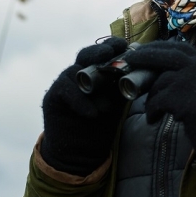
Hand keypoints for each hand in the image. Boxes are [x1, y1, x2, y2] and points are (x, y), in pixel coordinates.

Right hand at [40, 37, 128, 175]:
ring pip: (74, 72)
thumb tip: (143, 69)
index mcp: (95, 71)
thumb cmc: (103, 124)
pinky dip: (80, 102)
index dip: (112, 46)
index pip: (102, 52)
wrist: (82, 152)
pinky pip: (65, 91)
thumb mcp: (118, 102)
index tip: (125, 45)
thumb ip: (124, 85)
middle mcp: (78, 73)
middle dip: (98, 52)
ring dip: (92, 85)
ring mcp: (64, 84)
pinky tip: (93, 114)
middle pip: (86, 55)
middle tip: (109, 54)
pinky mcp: (52, 98)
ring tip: (107, 106)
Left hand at [125, 41, 195, 165]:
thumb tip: (161, 72)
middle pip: (169, 56)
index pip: (182, 49)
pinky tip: (154, 119)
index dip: (161, 47)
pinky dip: (152, 111)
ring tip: (152, 110)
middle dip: (146, 56)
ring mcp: (194, 85)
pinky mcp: (185, 102)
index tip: (144, 49)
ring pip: (161, 82)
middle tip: (131, 60)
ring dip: (150, 97)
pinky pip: (158, 102)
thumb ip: (192, 77)